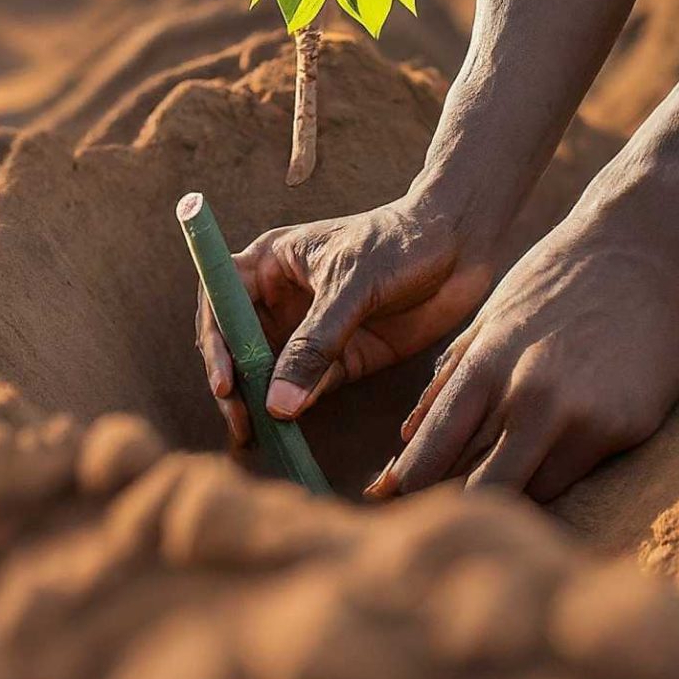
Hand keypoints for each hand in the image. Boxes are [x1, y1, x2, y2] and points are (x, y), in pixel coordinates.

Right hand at [195, 193, 494, 445]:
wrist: (463, 244)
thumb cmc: (399, 242)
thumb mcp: (350, 286)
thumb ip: (314, 344)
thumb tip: (276, 403)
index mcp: (270, 263)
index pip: (220, 301)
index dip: (216, 341)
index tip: (225, 381)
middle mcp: (281, 297)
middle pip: (238, 344)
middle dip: (233, 382)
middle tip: (240, 422)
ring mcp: (310, 329)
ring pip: (269, 371)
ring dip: (261, 402)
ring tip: (257, 435)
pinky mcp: (342, 356)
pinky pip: (309, 386)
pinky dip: (298, 406)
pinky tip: (293, 425)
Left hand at [374, 205, 678, 501]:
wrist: (640, 255)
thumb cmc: (555, 283)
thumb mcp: (491, 320)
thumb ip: (450, 378)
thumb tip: (407, 434)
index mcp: (485, 366)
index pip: (433, 443)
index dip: (406, 480)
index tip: (379, 500)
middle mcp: (526, 396)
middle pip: (471, 478)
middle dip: (441, 502)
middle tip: (414, 520)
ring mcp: (576, 417)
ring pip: (520, 489)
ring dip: (494, 497)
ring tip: (468, 502)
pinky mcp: (620, 430)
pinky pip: (566, 479)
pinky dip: (540, 483)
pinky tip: (526, 475)